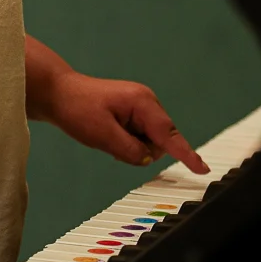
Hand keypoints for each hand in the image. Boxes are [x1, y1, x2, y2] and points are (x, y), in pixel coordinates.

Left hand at [35, 72, 209, 174]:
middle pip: (159, 140)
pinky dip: (127, 141)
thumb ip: (130, 151)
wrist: (57, 92)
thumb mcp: (103, 136)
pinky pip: (138, 135)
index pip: (170, 135)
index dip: (186, 154)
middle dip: (141, 150)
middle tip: (111, 144)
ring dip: (132, 146)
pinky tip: (108, 134)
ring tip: (106, 136)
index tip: (202, 168)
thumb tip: (147, 159)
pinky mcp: (131, 111)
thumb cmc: (77, 109)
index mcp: (143, 103)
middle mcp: (146, 102)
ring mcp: (139, 105)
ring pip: (148, 140)